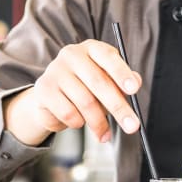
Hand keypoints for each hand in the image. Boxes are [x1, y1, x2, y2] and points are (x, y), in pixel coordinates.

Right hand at [4, 39, 141, 145]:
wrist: (52, 99)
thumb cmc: (86, 88)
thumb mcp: (108, 82)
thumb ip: (123, 81)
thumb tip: (136, 81)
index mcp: (92, 49)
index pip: (108, 57)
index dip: (122, 73)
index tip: (134, 90)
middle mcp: (72, 55)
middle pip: (99, 83)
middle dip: (119, 108)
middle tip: (132, 126)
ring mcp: (55, 70)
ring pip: (85, 102)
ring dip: (99, 123)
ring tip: (103, 133)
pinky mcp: (44, 89)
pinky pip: (69, 113)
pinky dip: (78, 123)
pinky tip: (79, 122)